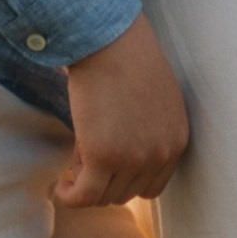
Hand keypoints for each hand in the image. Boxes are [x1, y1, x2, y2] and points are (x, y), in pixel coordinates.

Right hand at [53, 12, 189, 205]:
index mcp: (176, 140)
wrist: (109, 40)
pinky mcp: (104, 157)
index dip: (124, 180)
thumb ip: (149, 130)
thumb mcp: (155, 100)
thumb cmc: (127, 60)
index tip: (105, 168)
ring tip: (76, 154)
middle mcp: (161, 154)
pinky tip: (60, 185)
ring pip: (104, 197)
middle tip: (85, 151)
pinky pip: (84, 197)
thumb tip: (122, 153)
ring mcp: (134, 158)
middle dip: (103, 179)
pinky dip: (69, 197)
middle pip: (127, 194)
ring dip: (85, 182)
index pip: (152, 187)